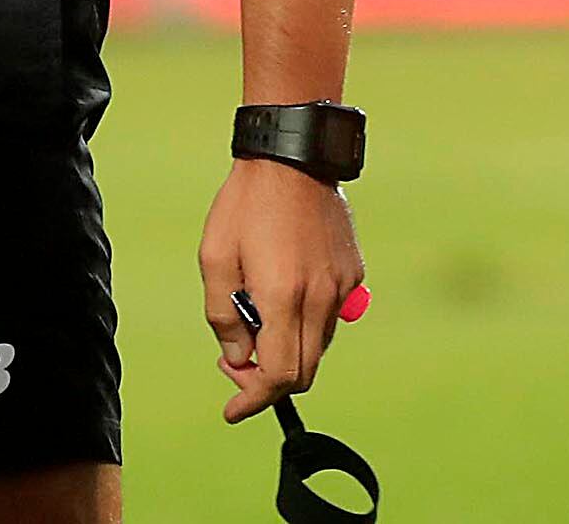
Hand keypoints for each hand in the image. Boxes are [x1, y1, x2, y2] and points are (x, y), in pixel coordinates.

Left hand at [203, 158, 361, 421]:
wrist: (291, 158)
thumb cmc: (245, 204)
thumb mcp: (214, 257)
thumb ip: (222, 314)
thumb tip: (236, 357)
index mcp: (283, 296)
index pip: (278, 375)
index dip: (253, 400)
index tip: (232, 410)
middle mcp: (320, 299)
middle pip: (302, 372)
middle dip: (267, 380)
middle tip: (235, 361)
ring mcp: (342, 288)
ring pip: (317, 346)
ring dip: (286, 349)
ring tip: (253, 317)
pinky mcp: (353, 274)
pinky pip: (330, 317)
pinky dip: (305, 323)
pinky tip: (281, 294)